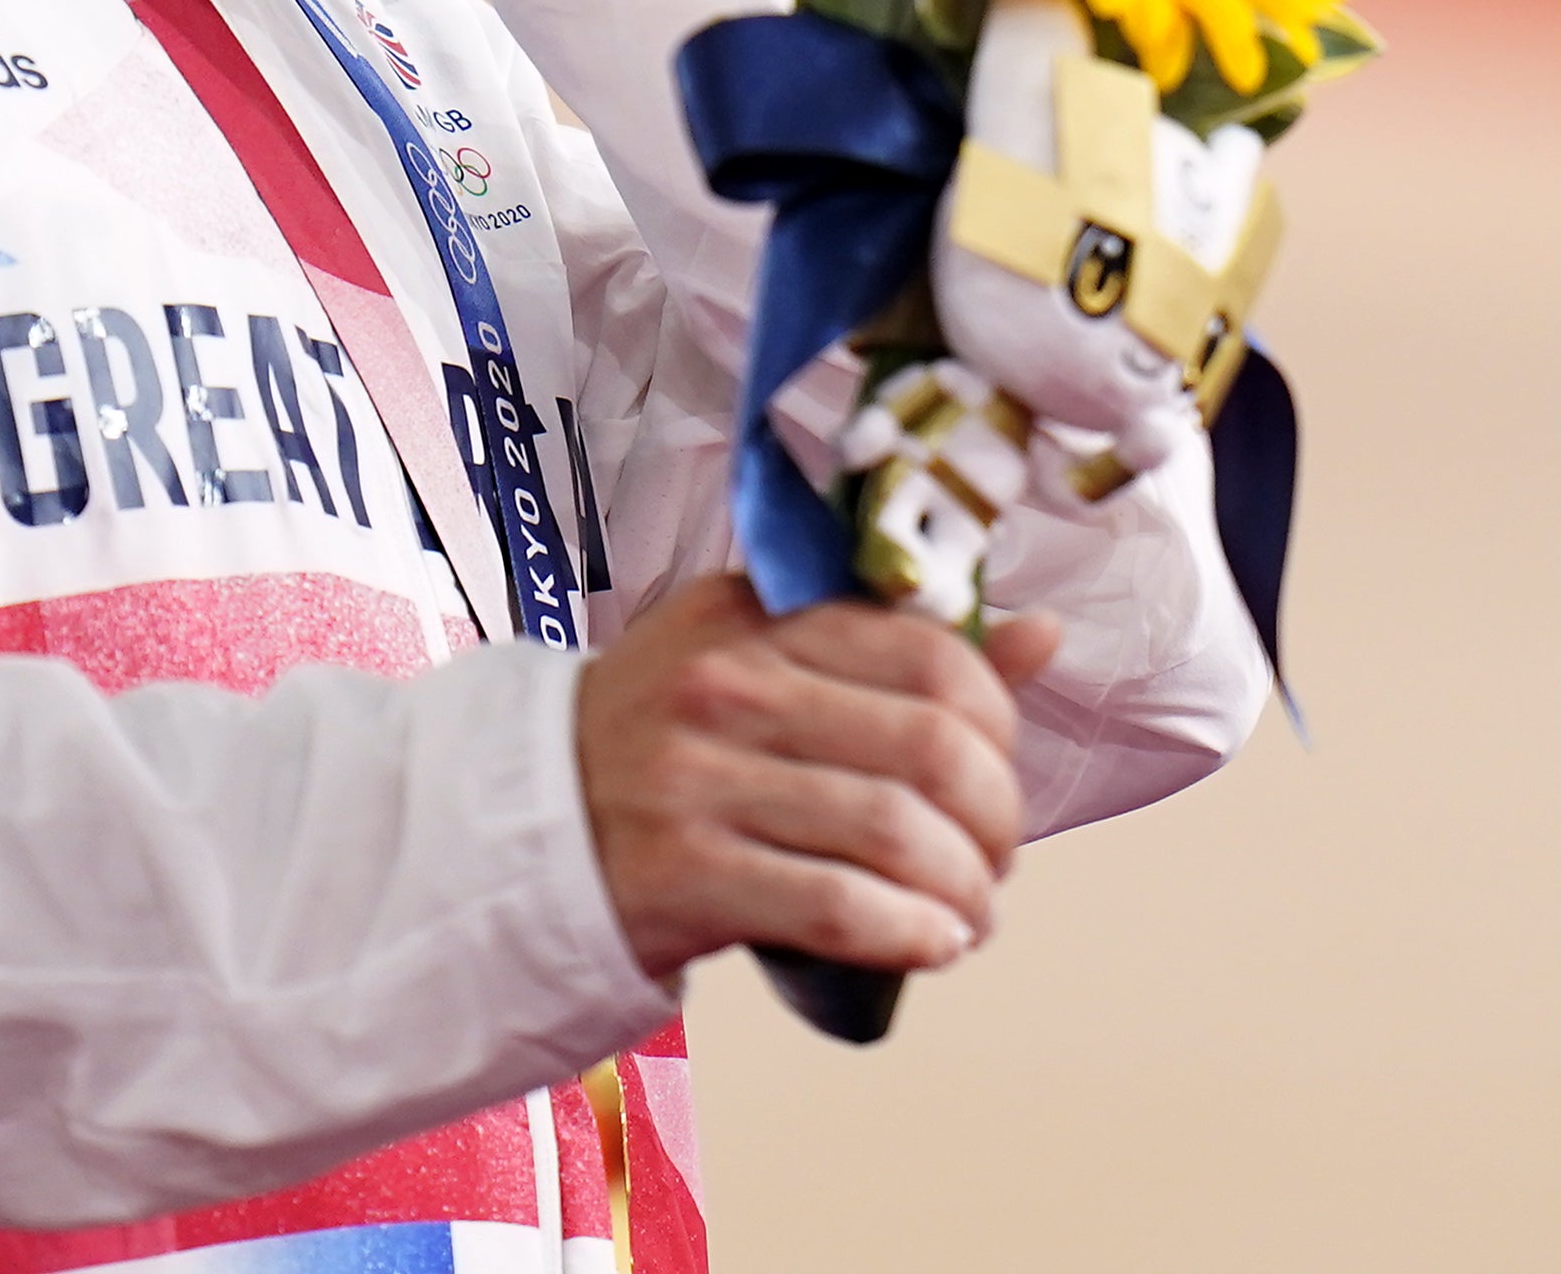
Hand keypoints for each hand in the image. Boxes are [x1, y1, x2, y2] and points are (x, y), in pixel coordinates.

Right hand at [572, 573, 1069, 983]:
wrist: (521, 829)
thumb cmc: (661, 745)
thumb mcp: (762, 661)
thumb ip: (894, 646)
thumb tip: (1040, 634)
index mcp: (758, 615)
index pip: (931, 649)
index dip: (1000, 722)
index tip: (1001, 770)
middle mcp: (728, 684)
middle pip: (929, 745)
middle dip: (995, 817)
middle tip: (998, 857)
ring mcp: (698, 779)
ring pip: (894, 830)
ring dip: (964, 887)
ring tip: (970, 912)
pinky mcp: (682, 873)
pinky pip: (837, 906)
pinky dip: (910, 932)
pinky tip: (934, 945)